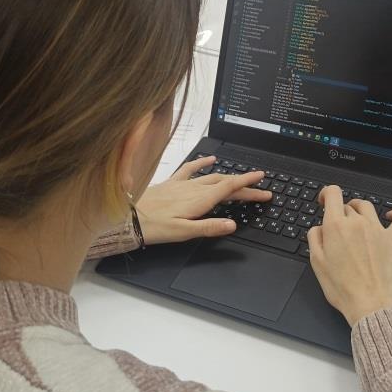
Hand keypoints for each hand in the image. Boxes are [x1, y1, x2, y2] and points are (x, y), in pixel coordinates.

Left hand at [135, 156, 271, 244]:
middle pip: (225, 183)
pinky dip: (203, 163)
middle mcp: (193, 189)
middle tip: (261, 189)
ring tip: (243, 178)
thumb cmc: (154, 227)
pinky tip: (210, 159)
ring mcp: (182, 184)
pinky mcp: (172, 182)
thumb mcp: (183, 232)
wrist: (128, 217)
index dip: (249, 186)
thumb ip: (209, 227)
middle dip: (245, 185)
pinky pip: (190, 168)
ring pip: (212, 176)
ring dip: (230, 176)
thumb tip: (233, 224)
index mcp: (199, 200)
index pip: (230, 189)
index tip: (263, 184)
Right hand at [307, 185, 391, 324]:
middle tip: (338, 227)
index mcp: (336, 226)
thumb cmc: (344, 289)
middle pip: (347, 206)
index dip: (326, 194)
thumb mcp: (317, 264)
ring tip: (357, 218)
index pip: (332, 194)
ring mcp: (378, 229)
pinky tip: (391, 215)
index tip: (324, 200)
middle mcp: (358, 223)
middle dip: (340, 213)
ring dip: (360, 209)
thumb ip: (315, 239)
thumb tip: (318, 228)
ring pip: (367, 207)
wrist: (371, 304)